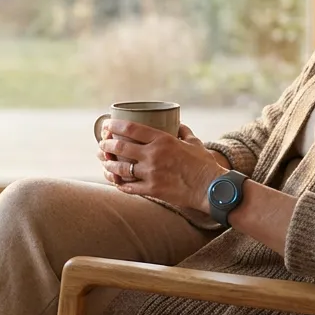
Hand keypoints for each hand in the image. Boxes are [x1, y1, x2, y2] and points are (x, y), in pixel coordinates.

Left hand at [96, 120, 226, 212]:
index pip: (131, 128)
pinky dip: (119, 183)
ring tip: (105, 162)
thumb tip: (178, 125)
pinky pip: (128, 187)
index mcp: (163, 140)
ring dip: (109, 164)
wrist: (211, 188)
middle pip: (120, 147)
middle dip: (106, 144)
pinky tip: (116, 181)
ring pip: (120, 168)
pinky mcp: (152, 190)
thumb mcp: (194, 143)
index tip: (106, 125)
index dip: (114, 126)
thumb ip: (184, 132)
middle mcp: (154, 155)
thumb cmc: (204, 165)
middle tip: (102, 144)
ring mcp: (151, 173)